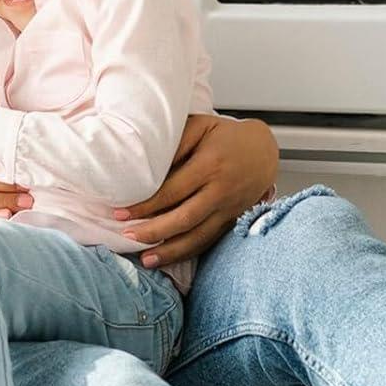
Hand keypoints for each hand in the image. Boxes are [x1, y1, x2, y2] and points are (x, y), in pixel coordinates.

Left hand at [114, 115, 278, 266]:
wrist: (264, 150)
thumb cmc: (226, 136)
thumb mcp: (199, 127)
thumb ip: (174, 143)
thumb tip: (144, 165)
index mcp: (210, 165)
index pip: (172, 191)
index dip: (146, 204)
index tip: (122, 212)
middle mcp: (221, 190)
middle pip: (184, 218)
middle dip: (153, 231)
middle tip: (127, 236)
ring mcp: (229, 208)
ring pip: (198, 236)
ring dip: (170, 251)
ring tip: (145, 259)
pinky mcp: (232, 220)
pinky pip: (209, 241)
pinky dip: (187, 253)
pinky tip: (168, 258)